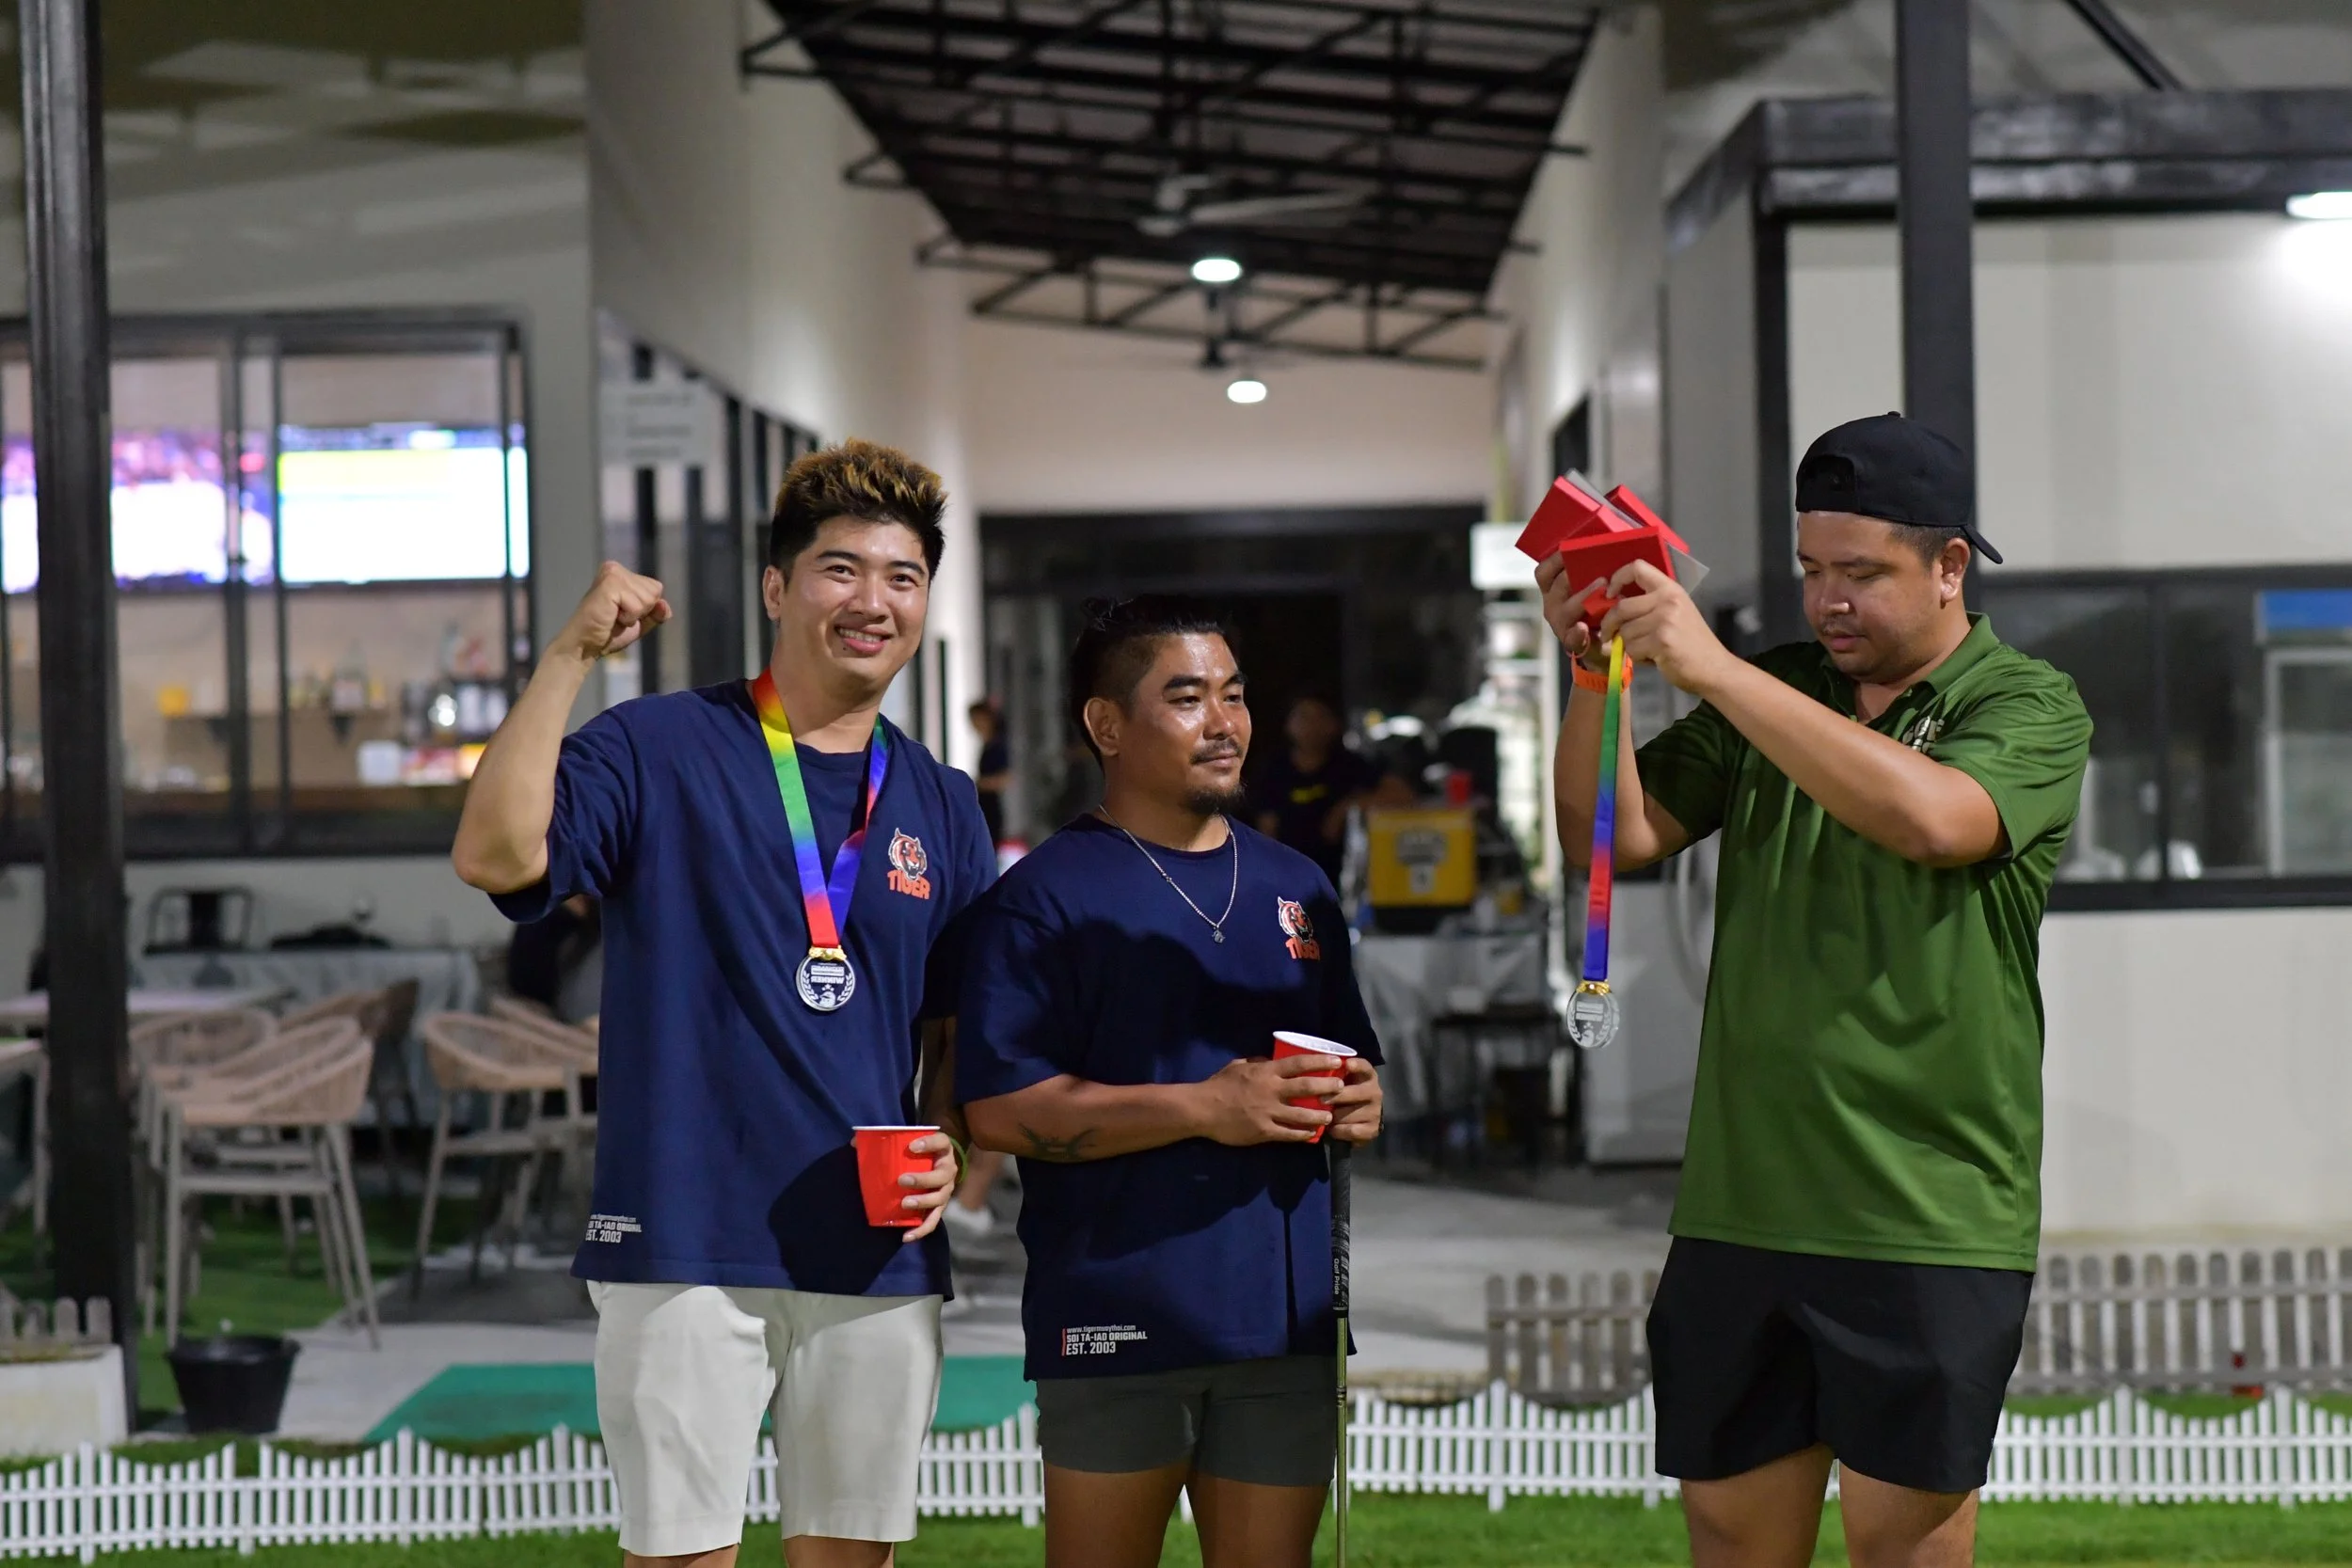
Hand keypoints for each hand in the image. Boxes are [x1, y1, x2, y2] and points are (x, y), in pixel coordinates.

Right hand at [552, 561, 670, 664]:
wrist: (584, 646)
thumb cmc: (608, 634)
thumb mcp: (640, 623)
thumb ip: (656, 613)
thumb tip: (663, 604)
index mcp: (622, 573)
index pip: (656, 588)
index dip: (646, 609)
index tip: (623, 615)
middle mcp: (616, 568)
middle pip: (655, 591)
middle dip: (641, 611)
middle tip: (617, 617)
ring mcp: (612, 573)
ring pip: (649, 598)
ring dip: (633, 615)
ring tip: (612, 616)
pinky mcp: (609, 584)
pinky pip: (638, 605)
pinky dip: (628, 618)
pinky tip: (610, 616)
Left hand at [895, 1132, 959, 1242]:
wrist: (933, 1164)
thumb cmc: (916, 1152)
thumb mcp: (907, 1142)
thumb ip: (884, 1140)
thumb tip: (855, 1142)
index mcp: (942, 1149)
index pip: (941, 1142)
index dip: (929, 1143)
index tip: (911, 1146)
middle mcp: (948, 1169)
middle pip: (942, 1175)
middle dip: (923, 1179)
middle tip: (902, 1180)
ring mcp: (946, 1190)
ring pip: (940, 1198)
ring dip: (922, 1202)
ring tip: (904, 1203)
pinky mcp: (939, 1207)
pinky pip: (933, 1220)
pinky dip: (921, 1229)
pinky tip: (906, 1236)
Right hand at [1192, 1055, 1341, 1146]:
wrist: (1202, 1109)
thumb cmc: (1219, 1085)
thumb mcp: (1239, 1066)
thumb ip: (1257, 1063)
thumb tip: (1270, 1060)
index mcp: (1266, 1072)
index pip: (1299, 1064)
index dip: (1320, 1063)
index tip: (1337, 1062)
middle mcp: (1272, 1091)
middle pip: (1307, 1088)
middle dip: (1327, 1088)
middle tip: (1341, 1088)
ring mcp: (1269, 1112)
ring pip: (1302, 1115)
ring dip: (1320, 1116)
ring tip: (1330, 1116)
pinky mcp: (1264, 1131)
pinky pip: (1288, 1134)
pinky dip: (1302, 1135)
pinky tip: (1311, 1135)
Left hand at [1328, 1056, 1383, 1143]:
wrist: (1362, 1118)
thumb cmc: (1345, 1093)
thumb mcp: (1343, 1081)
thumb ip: (1334, 1075)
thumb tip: (1314, 1072)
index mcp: (1368, 1076)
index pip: (1365, 1067)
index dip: (1357, 1065)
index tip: (1347, 1064)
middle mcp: (1375, 1092)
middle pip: (1356, 1093)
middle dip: (1337, 1096)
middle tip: (1321, 1099)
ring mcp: (1375, 1112)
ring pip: (1349, 1115)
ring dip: (1334, 1117)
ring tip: (1324, 1116)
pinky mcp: (1373, 1129)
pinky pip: (1351, 1130)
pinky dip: (1338, 1131)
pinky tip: (1332, 1129)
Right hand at [1533, 554, 1609, 671]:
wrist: (1603, 648)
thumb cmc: (1599, 610)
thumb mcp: (1592, 589)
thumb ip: (1593, 571)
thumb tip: (1612, 541)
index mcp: (1553, 591)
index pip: (1544, 572)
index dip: (1554, 560)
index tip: (1567, 549)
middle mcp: (1552, 607)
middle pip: (1556, 588)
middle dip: (1572, 577)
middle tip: (1596, 570)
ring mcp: (1561, 625)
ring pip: (1565, 611)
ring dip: (1583, 598)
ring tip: (1603, 589)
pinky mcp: (1572, 643)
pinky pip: (1572, 638)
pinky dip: (1578, 633)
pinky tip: (1585, 628)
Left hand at [1596, 560, 1736, 695]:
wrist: (1714, 667)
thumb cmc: (1692, 642)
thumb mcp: (1676, 613)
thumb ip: (1648, 606)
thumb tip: (1611, 608)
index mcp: (1670, 589)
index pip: (1637, 568)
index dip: (1617, 578)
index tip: (1610, 595)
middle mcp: (1668, 600)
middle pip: (1621, 607)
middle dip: (1610, 624)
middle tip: (1609, 636)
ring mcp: (1665, 619)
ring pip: (1624, 631)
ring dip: (1628, 645)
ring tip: (1646, 650)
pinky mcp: (1661, 640)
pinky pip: (1631, 648)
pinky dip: (1636, 658)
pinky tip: (1653, 658)